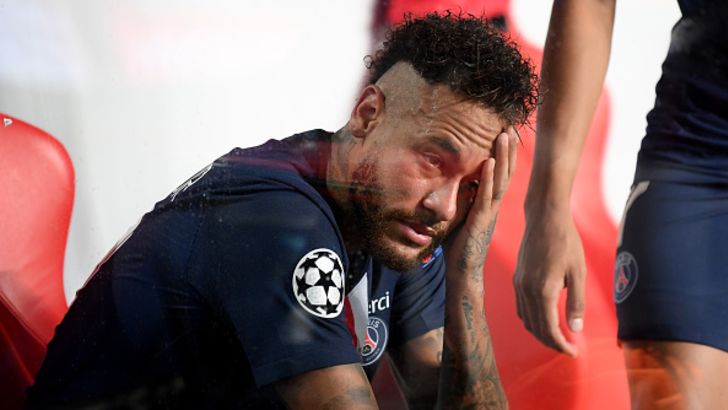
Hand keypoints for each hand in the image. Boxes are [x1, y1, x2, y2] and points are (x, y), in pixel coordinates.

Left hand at [445, 129, 517, 276]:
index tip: (507, 132)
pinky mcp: (480, 220)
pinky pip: (484, 196)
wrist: (462, 271)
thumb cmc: (459, 245)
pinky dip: (487, 179)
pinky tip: (489, 162)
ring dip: (502, 157)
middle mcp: (493, 205)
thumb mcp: (460, 214)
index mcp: (489, 204)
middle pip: (505, 172)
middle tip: (512, 126)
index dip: (506, 154)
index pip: (500, 174)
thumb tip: (457, 179)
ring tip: (505, 135)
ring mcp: (489, 212)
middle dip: (508, 149)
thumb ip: (462, 198)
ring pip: (499, 180)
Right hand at [513, 205, 585, 356]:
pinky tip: (544, 319)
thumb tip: (575, 328)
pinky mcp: (517, 278)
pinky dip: (532, 320)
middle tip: (569, 348)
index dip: (561, 345)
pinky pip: (521, 308)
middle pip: (535, 328)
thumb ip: (576, 302)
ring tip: (558, 337)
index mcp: (543, 291)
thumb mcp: (578, 273)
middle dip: (552, 342)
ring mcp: (518, 284)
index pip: (549, 329)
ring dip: (541, 333)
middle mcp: (526, 290)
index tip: (574, 352)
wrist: (544, 217)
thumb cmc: (566, 242)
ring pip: (526, 319)